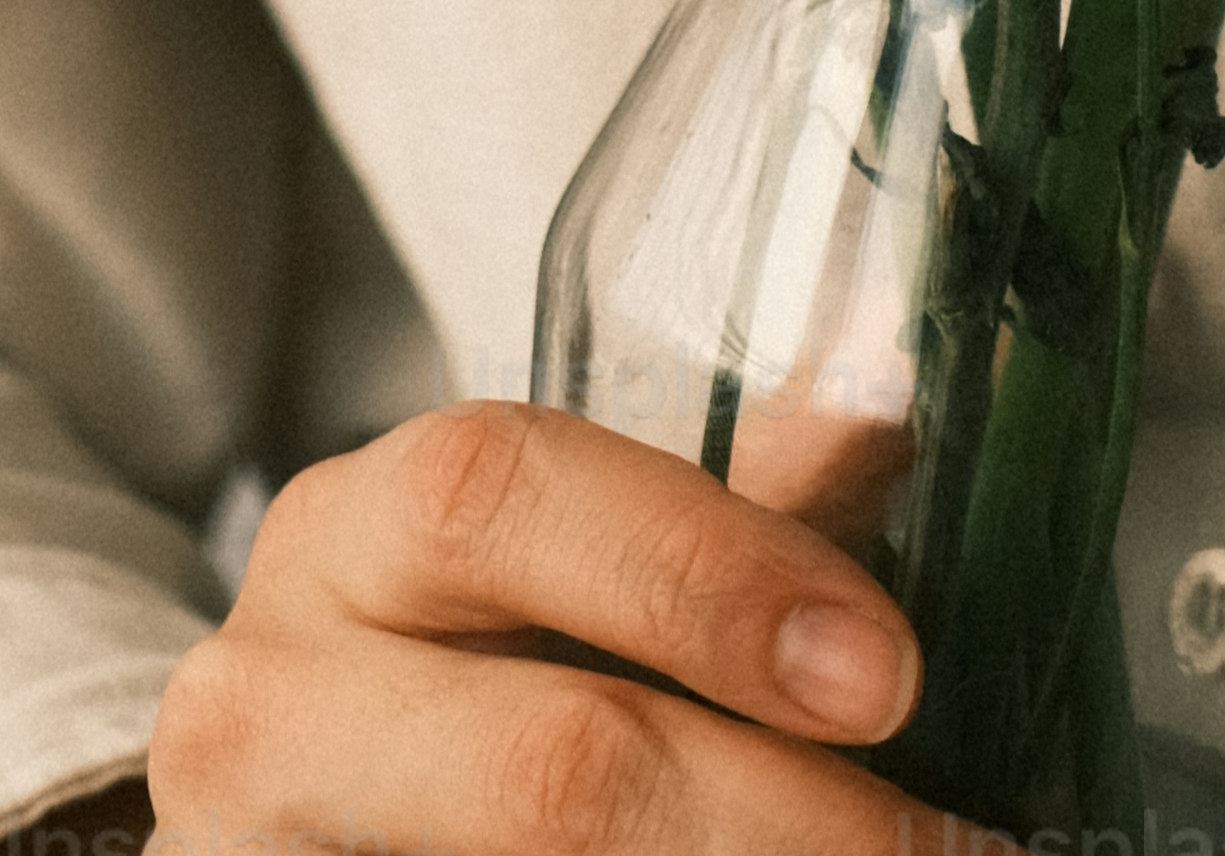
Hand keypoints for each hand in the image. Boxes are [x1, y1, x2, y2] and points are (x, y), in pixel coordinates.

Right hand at [146, 399, 1002, 849]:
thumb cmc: (438, 664)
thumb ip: (719, 506)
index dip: (702, 574)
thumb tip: (905, 412)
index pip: (498, 499)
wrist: (293, 809)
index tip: (885, 667)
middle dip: (777, 816)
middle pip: (544, 764)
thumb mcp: (534, 566)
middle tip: (944, 845)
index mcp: (350, 541)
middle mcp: (281, 703)